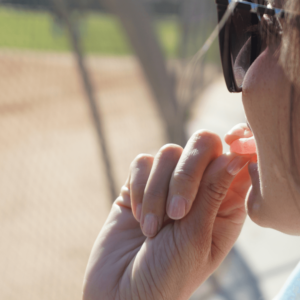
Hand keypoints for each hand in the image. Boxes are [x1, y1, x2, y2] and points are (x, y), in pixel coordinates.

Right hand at [83, 130, 251, 299]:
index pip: (233, 159)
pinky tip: (137, 218)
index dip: (228, 154)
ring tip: (151, 229)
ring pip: (168, 153)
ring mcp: (166, 184)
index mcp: (224, 204)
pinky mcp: (139, 184)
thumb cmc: (168, 274)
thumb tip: (236, 156)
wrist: (122, 293)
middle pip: (201, 145)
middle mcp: (197, 188)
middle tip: (177, 212)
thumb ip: (213, 193)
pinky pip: (142, 162)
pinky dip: (139, 189)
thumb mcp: (197, 238)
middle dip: (186, 175)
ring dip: (156, 192)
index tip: (215, 170)